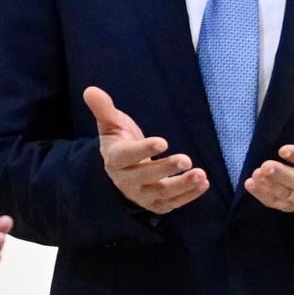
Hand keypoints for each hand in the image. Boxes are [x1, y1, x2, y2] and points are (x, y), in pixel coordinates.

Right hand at [81, 87, 206, 214]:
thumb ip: (103, 109)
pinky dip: (189, 195)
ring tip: (200, 174)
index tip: (163, 142)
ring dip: (182, 185)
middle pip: (146, 177)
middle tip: (186, 159)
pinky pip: (173, 203)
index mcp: (115, 160)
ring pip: (162, 193)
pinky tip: (204, 183)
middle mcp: (127, 181)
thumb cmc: (120, 142)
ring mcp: (142, 195)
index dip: (143, 150)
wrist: (123, 172)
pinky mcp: (157, 205)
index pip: (127, 156)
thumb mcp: (111, 125)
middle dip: (166, 169)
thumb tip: (90, 90)